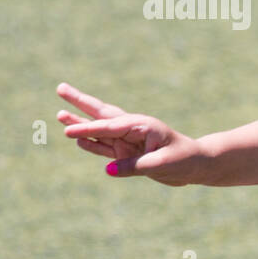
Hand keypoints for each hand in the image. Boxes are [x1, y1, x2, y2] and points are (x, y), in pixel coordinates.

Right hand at [56, 82, 204, 185]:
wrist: (197, 165)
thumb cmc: (184, 160)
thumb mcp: (161, 164)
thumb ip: (134, 166)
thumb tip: (108, 170)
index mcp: (142, 126)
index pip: (111, 127)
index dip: (89, 129)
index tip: (69, 132)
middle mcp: (133, 129)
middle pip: (101, 114)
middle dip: (80, 103)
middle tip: (60, 88)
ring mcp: (129, 140)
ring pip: (100, 130)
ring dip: (81, 124)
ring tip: (60, 115)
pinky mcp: (128, 153)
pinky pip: (106, 147)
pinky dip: (93, 144)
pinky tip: (79, 141)